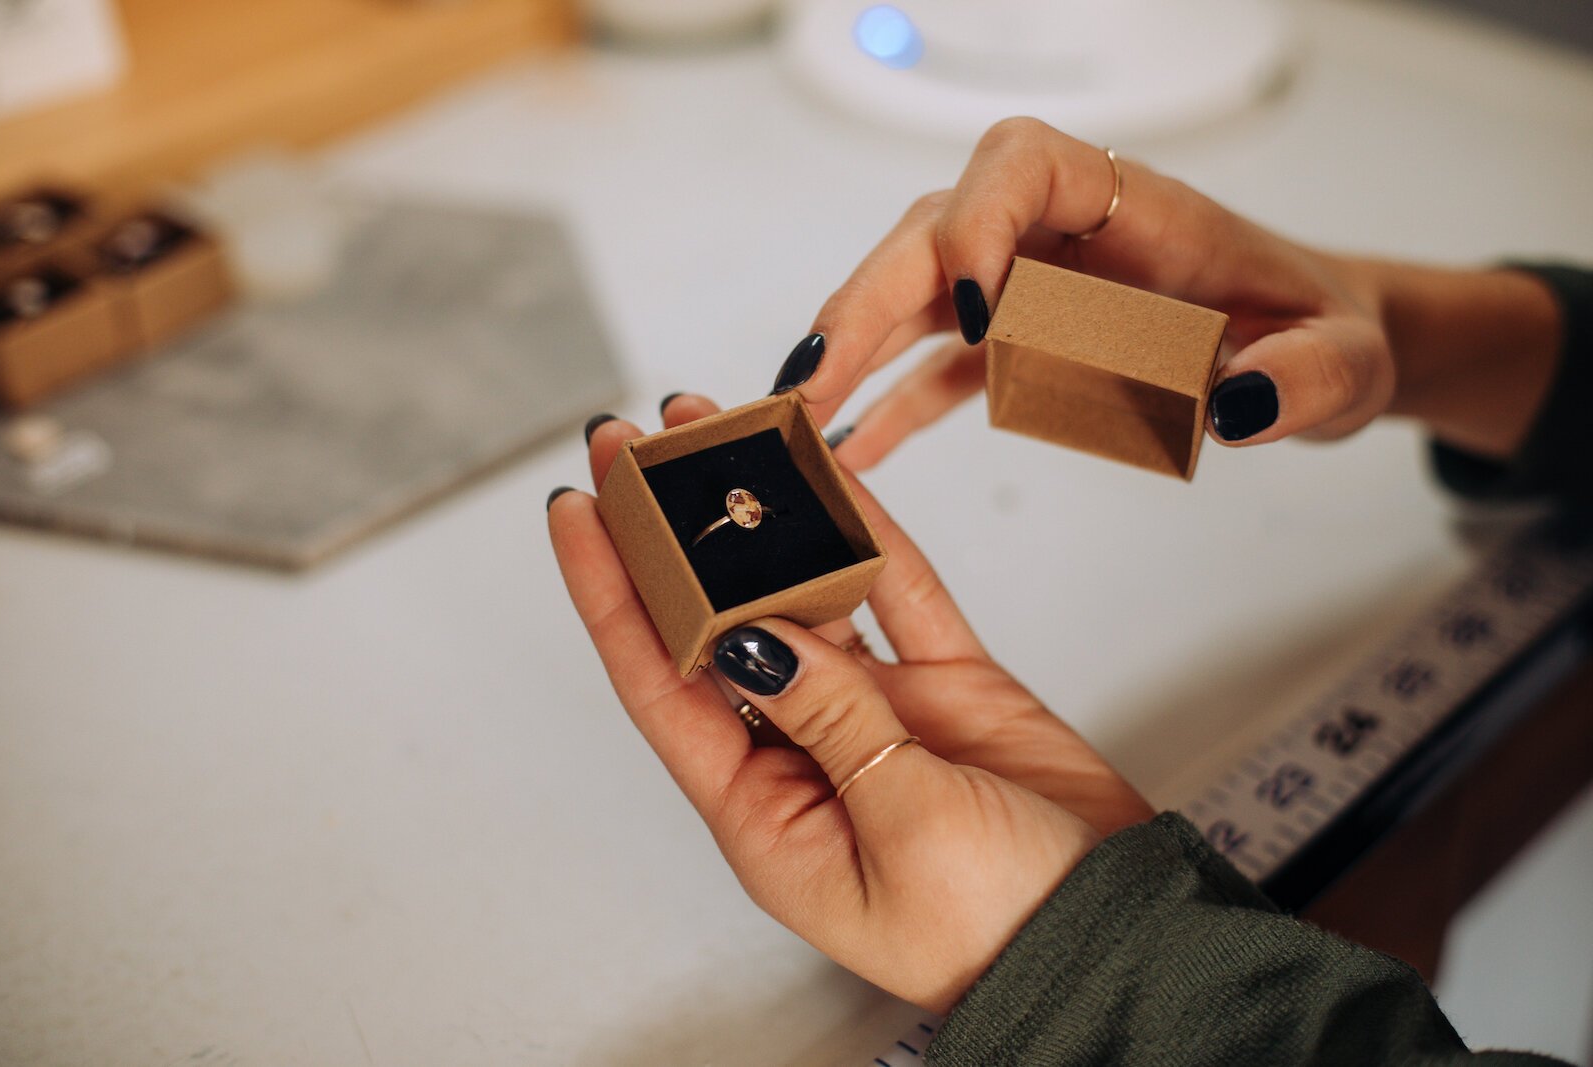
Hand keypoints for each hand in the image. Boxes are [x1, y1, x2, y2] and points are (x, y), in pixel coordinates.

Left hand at [551, 396, 1153, 1013]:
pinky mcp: (947, 685)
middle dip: (676, 536)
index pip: (660, 683)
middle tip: (639, 441)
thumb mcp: (898, 827)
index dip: (611, 594)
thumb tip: (751, 635)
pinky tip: (827, 473)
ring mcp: (876, 714)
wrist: (1118, 939)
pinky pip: (897, 591)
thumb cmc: (997, 926)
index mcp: (764, 813)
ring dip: (765, 521)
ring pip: (805, 595)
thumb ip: (829, 717)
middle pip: (720, 626)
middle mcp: (803, 754)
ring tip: (723, 432)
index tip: (577, 508)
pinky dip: (868, 531)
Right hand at [773, 118, 1558, 467]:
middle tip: (813, 382)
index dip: (977, 222)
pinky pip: (936, 361)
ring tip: (799, 417)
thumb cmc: (1322, 331)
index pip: (1025, 165)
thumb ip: (1304, 379)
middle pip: (936, 229)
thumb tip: (1234, 408)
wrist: (1308, 345)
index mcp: (1138, 210)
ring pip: (917, 291)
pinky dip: (889, 401)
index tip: (970, 312)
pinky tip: (851, 448)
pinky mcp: (1018, 342)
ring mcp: (1031, 285)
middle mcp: (1064, 234)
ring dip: (853, 346)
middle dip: (868, 298)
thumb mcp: (1342, 360)